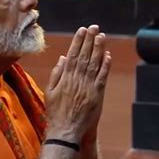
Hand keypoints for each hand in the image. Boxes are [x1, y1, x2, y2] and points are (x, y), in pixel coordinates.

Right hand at [45, 25, 111, 142]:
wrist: (65, 131)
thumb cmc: (56, 112)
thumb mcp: (50, 91)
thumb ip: (57, 74)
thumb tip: (63, 58)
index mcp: (65, 78)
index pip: (73, 55)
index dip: (78, 41)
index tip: (82, 30)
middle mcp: (77, 80)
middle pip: (85, 56)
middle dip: (90, 40)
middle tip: (94, 27)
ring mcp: (88, 87)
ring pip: (94, 64)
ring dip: (98, 49)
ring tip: (101, 36)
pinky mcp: (96, 95)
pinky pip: (102, 77)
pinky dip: (105, 66)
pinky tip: (108, 55)